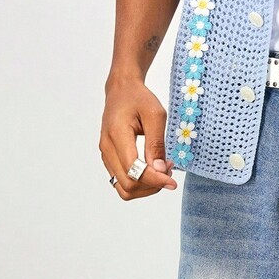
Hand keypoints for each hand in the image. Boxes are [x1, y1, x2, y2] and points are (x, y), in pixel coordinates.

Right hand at [99, 76, 177, 199]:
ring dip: (145, 187)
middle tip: (169, 170)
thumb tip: (160, 171)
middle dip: (152, 185)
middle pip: (127, 185)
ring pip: (123, 188)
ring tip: (162, 170)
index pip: (133, 170)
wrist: (121, 90)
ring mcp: (106, 155)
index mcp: (117, 134)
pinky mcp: (109, 158)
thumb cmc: (139, 98)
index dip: (154, 180)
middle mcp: (107, 148)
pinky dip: (139, 181)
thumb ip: (156, 143)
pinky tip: (153, 168)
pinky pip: (122, 180)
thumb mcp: (155, 114)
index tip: (172, 182)